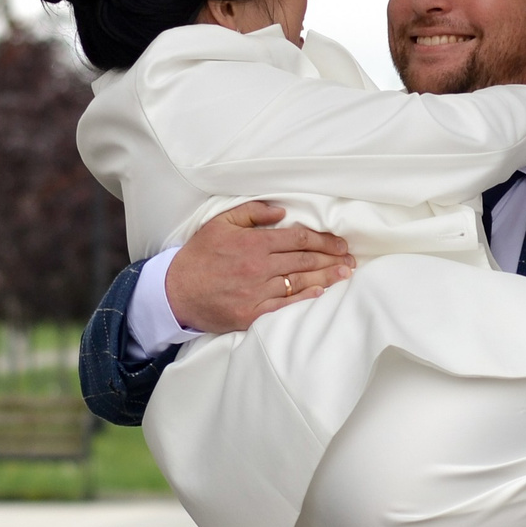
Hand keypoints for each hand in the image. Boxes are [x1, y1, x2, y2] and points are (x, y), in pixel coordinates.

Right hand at [164, 201, 354, 334]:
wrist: (174, 291)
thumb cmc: (198, 255)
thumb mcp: (220, 223)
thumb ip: (252, 213)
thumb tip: (281, 212)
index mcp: (254, 243)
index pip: (299, 239)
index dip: (324, 240)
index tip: (340, 243)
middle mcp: (259, 267)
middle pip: (305, 261)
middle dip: (332, 259)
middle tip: (351, 259)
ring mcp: (256, 293)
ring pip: (299, 283)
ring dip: (326, 277)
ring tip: (345, 274)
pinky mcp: (251, 314)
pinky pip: (284, 305)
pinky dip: (305, 298)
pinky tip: (321, 292)